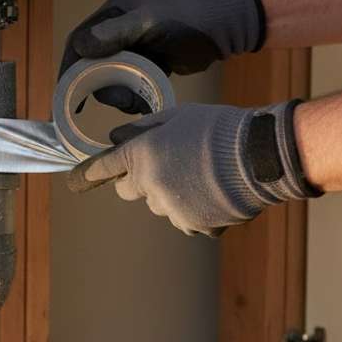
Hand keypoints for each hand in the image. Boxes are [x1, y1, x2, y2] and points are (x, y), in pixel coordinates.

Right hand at [61, 0, 264, 113]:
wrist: (224, 28)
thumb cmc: (189, 20)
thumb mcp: (150, 23)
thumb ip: (117, 32)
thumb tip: (80, 46)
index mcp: (112, 15)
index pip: (78, 43)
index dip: (69, 69)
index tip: (67, 95)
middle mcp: (116, 31)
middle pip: (92, 66)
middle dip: (100, 88)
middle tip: (120, 101)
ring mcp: (131, 49)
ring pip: (110, 79)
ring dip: (118, 96)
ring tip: (136, 104)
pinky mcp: (145, 65)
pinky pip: (128, 85)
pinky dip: (132, 97)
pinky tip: (143, 105)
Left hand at [67, 101, 320, 236]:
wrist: (262, 155)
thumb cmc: (219, 128)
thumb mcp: (178, 116)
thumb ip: (142, 128)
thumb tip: (115, 137)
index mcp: (142, 155)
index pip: (105, 167)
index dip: (91, 173)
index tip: (79, 180)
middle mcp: (150, 185)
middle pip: (128, 191)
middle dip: (138, 181)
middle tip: (166, 166)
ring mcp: (170, 209)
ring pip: (159, 204)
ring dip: (171, 194)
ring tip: (202, 176)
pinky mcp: (191, 225)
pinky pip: (184, 219)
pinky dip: (194, 209)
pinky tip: (214, 192)